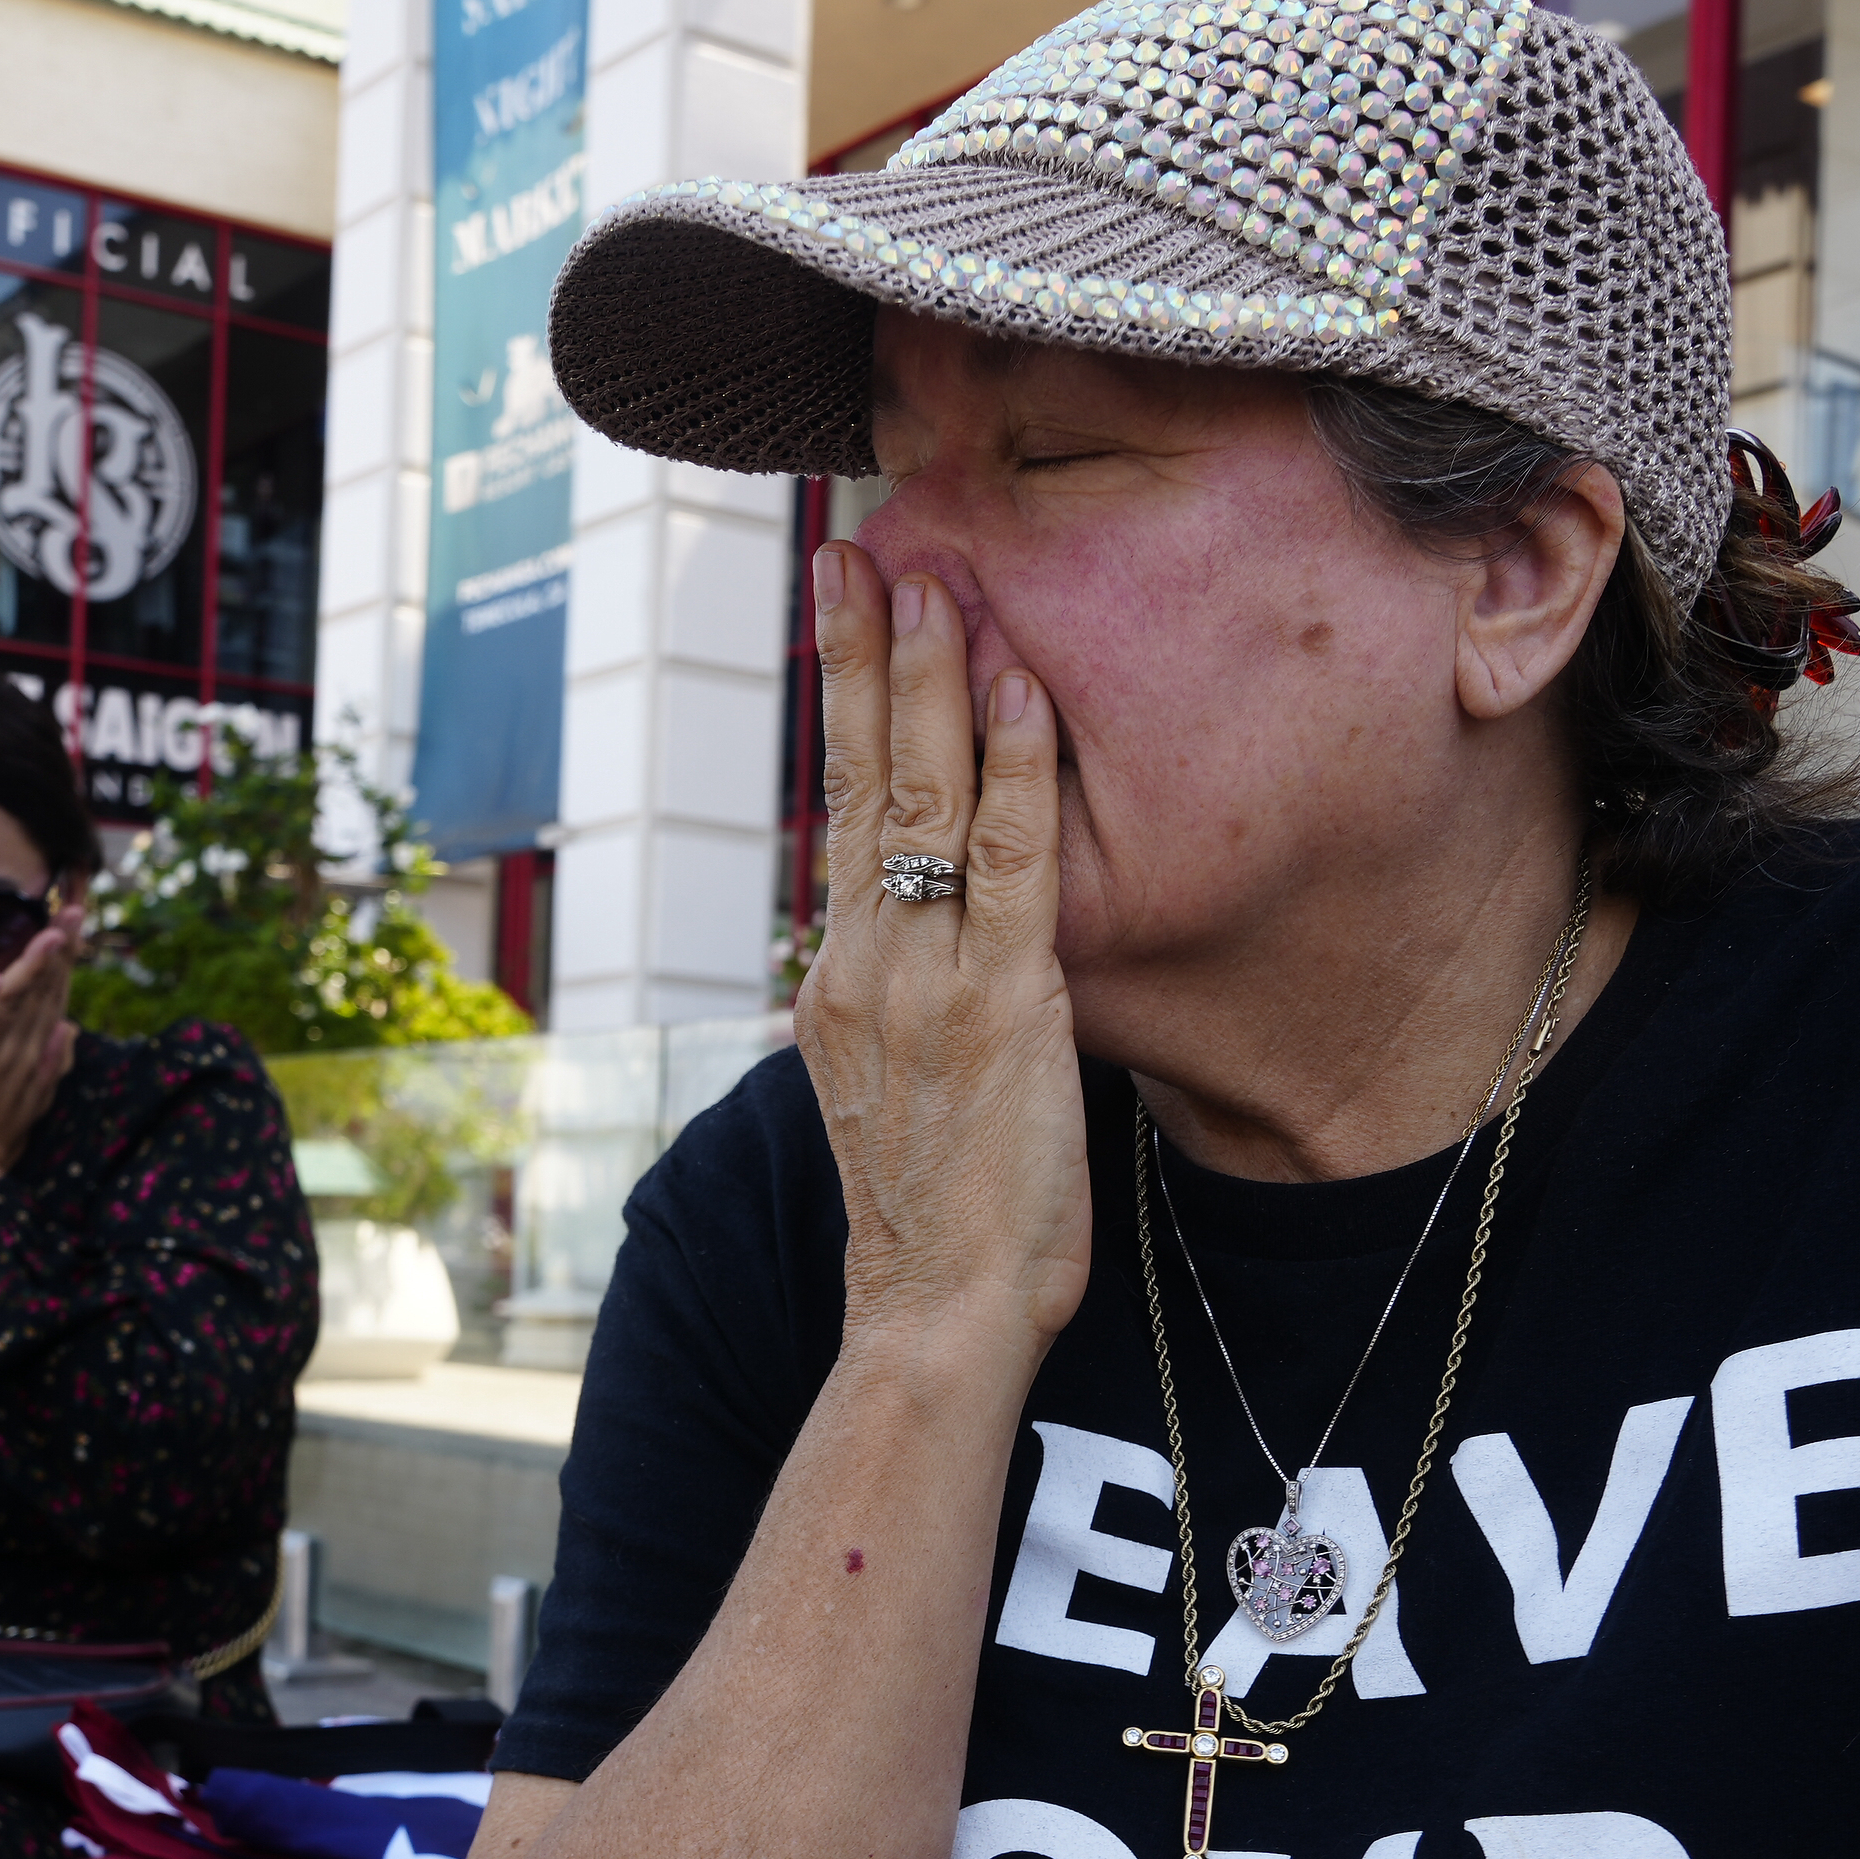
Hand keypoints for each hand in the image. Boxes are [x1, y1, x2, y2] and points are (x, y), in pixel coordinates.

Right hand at [798, 546, 1092, 1361]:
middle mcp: (866, 962)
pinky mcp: (1001, 1006)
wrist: (933, 1312)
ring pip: (923, 800)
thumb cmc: (942, 1220)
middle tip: (856, 546)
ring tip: (928, 574)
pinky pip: (1011, 863)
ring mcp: (925, 979)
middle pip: (859, 780)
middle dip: (860, 653)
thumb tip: (945, 941)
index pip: (841, 812)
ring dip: (928, 678)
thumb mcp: (902, 1091)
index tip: (842, 607)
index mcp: (841, 978)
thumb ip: (914, 1001)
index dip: (843, 704)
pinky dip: (1016, 768)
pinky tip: (1018, 685)